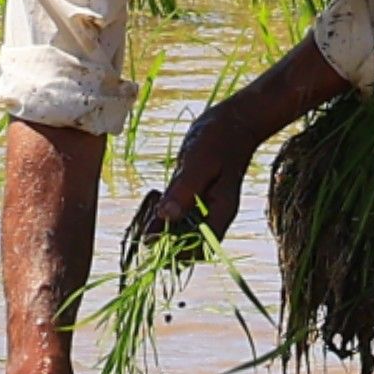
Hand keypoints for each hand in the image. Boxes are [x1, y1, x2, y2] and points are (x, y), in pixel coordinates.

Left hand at [128, 141, 251, 258]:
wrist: (232, 120)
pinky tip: (147, 217)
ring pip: (181, 229)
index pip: (202, 248)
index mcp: (221, 212)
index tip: (155, 247)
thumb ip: (184, 190)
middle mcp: (213, 213)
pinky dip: (163, 217)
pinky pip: (176, 212)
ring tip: (141, 233)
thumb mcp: (199, 163)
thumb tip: (166, 216)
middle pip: (190, 243)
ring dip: (163, 233)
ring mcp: (203, 204)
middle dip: (168, 246)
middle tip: (142, 241)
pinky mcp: (192, 193)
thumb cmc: (219, 139)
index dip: (180, 254)